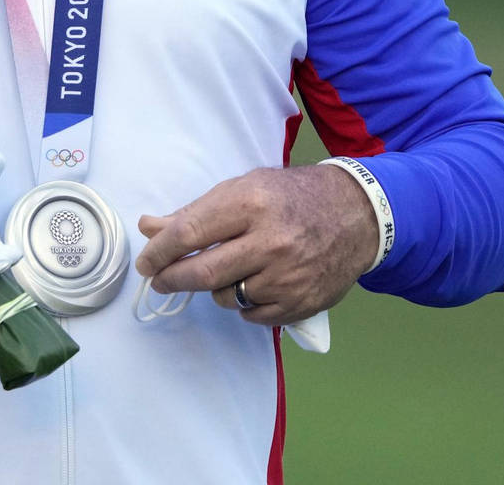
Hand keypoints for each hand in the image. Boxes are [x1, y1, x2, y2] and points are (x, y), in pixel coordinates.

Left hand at [134, 165, 376, 325]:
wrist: (357, 214)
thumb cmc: (292, 196)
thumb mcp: (245, 188)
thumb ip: (196, 211)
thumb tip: (150, 227)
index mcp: (251, 204)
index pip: (189, 234)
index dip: (159, 252)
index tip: (146, 261)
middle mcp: (270, 242)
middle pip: (202, 273)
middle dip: (172, 279)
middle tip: (160, 279)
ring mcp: (287, 277)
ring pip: (225, 297)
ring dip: (215, 288)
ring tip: (227, 269)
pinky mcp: (301, 303)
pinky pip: (252, 315)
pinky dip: (243, 304)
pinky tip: (252, 284)